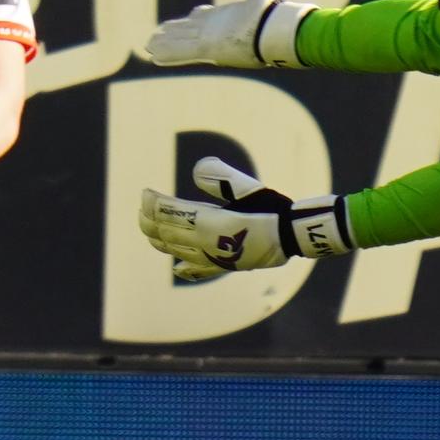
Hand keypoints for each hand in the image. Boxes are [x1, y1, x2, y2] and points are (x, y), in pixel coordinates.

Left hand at [138, 157, 349, 277]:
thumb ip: (221, 176)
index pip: (170, 213)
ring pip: (176, 250)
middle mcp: (207, 244)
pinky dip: (184, 268)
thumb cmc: (273, 208)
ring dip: (159, 238)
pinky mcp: (225, 267)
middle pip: (167, 232)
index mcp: (210, 223)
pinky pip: (198, 270)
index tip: (145, 193)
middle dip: (150, 219)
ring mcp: (214, 258)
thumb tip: (196, 168)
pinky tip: (177, 268)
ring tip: (150, 229)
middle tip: (143, 208)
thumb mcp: (248, 187)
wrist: (296, 236)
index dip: (153, 203)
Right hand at [142, 0, 311, 70]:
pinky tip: (152, 56)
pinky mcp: (205, 49)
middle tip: (162, 32)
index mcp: (228, 17)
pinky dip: (166, 52)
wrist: (274, 31)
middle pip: (191, 30)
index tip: (194, 15)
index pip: (208, 17)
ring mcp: (209, 40)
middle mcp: (216, 30)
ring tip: (151, 45)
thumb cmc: (271, 10)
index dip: (200, 17)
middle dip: (177, 31)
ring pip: (181, 40)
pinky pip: (179, 51)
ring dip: (166, 42)